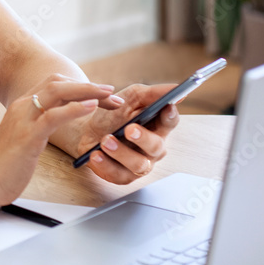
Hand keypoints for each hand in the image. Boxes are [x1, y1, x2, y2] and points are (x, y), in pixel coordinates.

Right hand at [0, 74, 117, 205]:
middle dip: (88, 85)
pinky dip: (75, 109)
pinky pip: (53, 116)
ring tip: (108, 96)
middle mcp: (22, 106)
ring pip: (57, 92)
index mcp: (22, 105)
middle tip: (112, 93)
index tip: (100, 94)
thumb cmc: (6, 163)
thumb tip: (61, 121)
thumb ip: (39, 124)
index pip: (54, 84)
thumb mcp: (24, 136)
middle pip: (58, 83)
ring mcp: (23, 119)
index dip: (79, 85)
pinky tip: (92, 107)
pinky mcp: (27, 136)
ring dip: (87, 91)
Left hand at [55, 82, 179, 184]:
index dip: (170, 116)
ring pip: (139, 164)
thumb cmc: (113, 113)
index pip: (170, 122)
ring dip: (121, 152)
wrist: (87, 130)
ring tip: (105, 140)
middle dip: (143, 138)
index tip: (166, 107)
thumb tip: (176, 88)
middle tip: (129, 128)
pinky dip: (105, 165)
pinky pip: (118, 175)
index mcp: (157, 126)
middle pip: (156, 146)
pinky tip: (95, 155)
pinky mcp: (123, 176)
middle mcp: (153, 147)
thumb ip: (152, 93)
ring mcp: (140, 163)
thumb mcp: (130, 97)